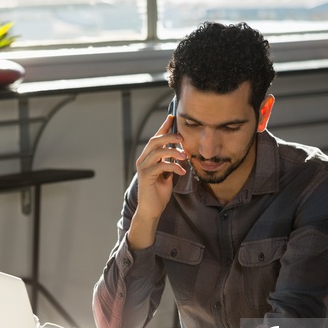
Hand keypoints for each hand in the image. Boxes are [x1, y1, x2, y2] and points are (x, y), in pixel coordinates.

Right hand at [127, 115, 185, 249]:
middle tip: (182, 138)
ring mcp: (143, 168)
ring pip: (157, 151)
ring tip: (184, 156)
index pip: (155, 138)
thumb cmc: (158, 192)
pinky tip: (182, 170)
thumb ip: (170, 162)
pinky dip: (173, 166)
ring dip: (172, 151)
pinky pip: (160, 165)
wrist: (151, 210)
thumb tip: (180, 151)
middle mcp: (143, 160)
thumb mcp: (167, 174)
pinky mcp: (145, 176)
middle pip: (154, 141)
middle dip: (169, 136)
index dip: (163, 127)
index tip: (172, 117)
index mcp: (148, 158)